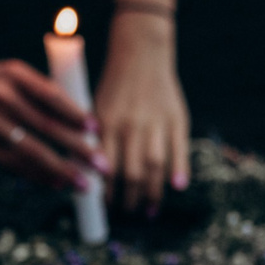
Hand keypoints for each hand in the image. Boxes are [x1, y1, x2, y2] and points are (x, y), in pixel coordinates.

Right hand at [0, 4, 101, 191]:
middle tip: (103, 166)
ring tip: (83, 184)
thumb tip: (80, 126)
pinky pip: (10, 162)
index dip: (75, 115)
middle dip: (77, 149)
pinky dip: (35, 174)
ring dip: (59, 169)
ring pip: (29, 150)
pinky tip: (55, 183)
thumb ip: (41, 94)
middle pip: (45, 126)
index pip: (51, 96)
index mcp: (14, 74)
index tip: (97, 131)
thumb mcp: (13, 76)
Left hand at [95, 0, 188, 215]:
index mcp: (106, 123)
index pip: (104, 165)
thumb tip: (85, 174)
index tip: (105, 206)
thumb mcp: (95, 107)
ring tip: (149, 210)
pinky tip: (176, 187)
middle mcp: (131, 125)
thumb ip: (93, 139)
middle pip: (131, 172)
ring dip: (152, 192)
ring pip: (154, 165)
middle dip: (129, 198)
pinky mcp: (177, 118)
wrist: (140, 52)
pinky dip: (180, 168)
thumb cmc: (113, 87)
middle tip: (127, 212)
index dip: (105, 190)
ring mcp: (156, 122)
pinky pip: (179, 148)